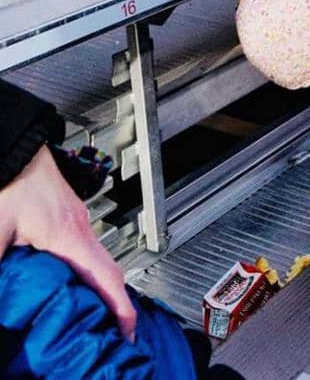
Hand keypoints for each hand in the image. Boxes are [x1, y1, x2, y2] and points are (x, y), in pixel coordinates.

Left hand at [0, 145, 136, 340]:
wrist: (13, 147)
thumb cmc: (8, 181)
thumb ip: (2, 271)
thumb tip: (4, 297)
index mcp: (69, 235)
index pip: (106, 277)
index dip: (121, 310)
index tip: (128, 333)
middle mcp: (79, 227)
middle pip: (109, 271)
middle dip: (114, 305)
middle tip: (110, 333)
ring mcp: (76, 220)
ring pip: (98, 260)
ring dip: (100, 288)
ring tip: (91, 317)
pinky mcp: (67, 216)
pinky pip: (86, 250)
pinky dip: (86, 273)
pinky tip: (69, 285)